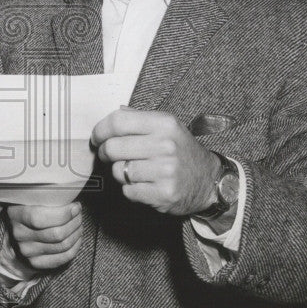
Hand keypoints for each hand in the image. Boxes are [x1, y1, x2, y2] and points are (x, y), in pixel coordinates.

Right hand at [6, 203, 82, 270]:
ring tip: (78, 222)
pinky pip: (63, 257)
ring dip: (76, 232)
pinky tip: (77, 236)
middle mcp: (19, 235)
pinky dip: (75, 246)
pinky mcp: (36, 263)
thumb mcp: (29, 197)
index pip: (39, 218)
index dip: (62, 213)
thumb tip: (70, 194)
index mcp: (15, 215)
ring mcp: (27, 251)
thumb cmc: (28, 208)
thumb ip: (44, 196)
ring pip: (62, 245)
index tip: (75, 206)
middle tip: (78, 213)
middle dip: (74, 222)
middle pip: (56, 234)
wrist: (15, 231)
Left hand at [90, 107, 220, 215]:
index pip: (118, 122)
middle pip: (113, 147)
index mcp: (164, 124)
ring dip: (120, 172)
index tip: (97, 137)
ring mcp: (166, 171)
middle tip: (108, 155)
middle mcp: (166, 145)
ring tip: (133, 170)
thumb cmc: (182, 151)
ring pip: (118, 171)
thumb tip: (114, 113)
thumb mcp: (167, 126)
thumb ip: (139, 118)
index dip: (100, 130)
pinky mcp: (164, 194)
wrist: (209, 181)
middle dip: (105, 152)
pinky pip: (128, 190)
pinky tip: (143, 183)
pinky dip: (130, 188)